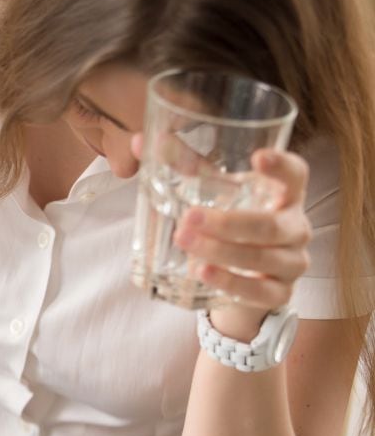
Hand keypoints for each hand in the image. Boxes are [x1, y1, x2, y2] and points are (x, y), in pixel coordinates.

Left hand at [173, 149, 312, 338]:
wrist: (242, 279)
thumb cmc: (230, 223)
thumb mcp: (212, 193)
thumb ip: (183, 166)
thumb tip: (139, 141)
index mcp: (283, 195)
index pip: (296, 175)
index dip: (282, 166)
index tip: (258, 157)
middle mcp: (294, 228)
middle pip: (271, 225)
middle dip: (228, 222)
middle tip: (189, 216)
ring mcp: (291, 264)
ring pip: (263, 258)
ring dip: (222, 251)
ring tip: (184, 242)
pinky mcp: (278, 295)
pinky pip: (258, 291)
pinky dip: (229, 282)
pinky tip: (202, 272)